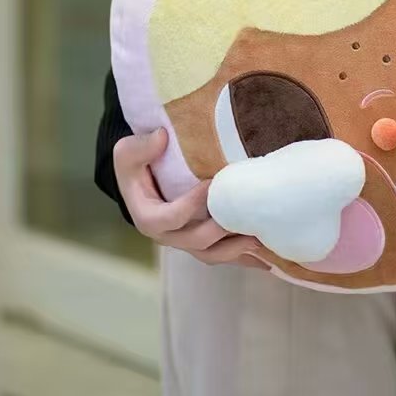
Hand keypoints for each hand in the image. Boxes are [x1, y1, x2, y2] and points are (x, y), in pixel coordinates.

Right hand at [114, 129, 273, 268]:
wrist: (143, 181)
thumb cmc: (137, 165)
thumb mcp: (127, 152)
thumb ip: (140, 147)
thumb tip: (161, 138)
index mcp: (148, 218)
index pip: (170, 218)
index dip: (190, 205)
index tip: (211, 184)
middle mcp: (168, 236)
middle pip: (197, 242)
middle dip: (221, 230)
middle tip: (244, 213)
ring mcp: (187, 242)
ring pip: (213, 255)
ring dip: (237, 249)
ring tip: (261, 238)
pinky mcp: (202, 243)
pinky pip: (224, 255)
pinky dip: (245, 258)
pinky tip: (268, 257)